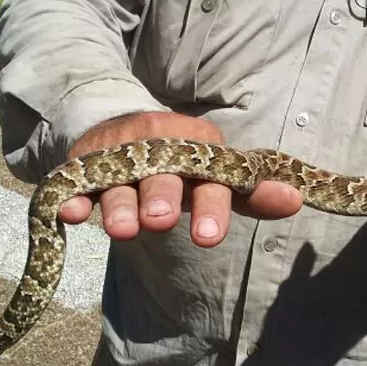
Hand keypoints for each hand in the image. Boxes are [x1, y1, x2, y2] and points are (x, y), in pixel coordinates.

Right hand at [59, 111, 303, 246]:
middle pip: (160, 175)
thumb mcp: (221, 177)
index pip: (209, 180)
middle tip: (160, 220)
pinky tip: (69, 214)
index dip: (210, 207)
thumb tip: (297, 200)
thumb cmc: (188, 166)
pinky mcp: (85, 163)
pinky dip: (72, 196)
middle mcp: (159, 148)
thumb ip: (254, 194)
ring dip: (118, 204)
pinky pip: (76, 181)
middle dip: (160, 196)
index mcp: (199, 150)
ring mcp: (119, 155)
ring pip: (118, 182)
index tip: (209, 236)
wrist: (131, 129)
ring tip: (122, 230)